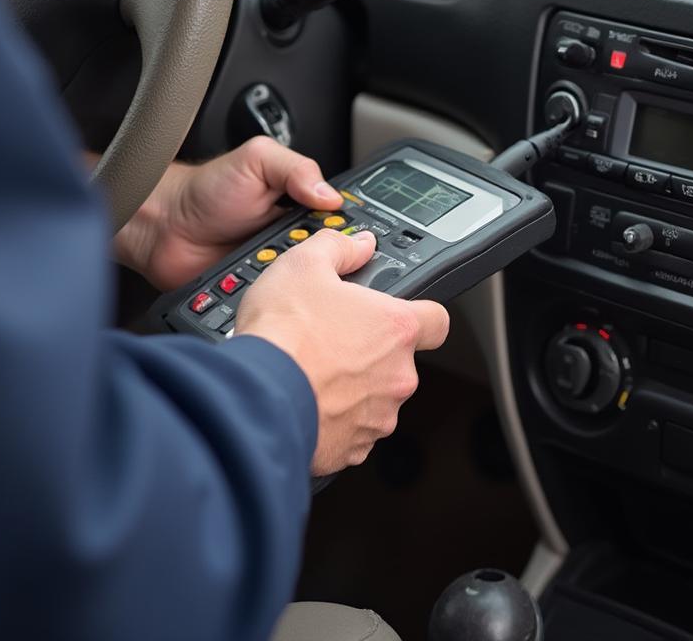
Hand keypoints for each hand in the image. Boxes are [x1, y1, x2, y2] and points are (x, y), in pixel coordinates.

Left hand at [113, 136, 342, 290]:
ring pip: (303, 282)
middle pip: (325, 256)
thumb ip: (297, 169)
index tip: (350, 237)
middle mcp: (292, 237)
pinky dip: (273, 298)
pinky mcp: (258, 292)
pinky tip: (268, 291)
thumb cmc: (205, 190)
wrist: (164, 228)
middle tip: (302, 249)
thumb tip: (332, 196)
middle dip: (319, 258)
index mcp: (301, 204)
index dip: (345, 230)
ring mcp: (275, 266)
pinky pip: (276, 301)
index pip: (339, 221)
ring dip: (294, 279)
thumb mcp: (257, 160)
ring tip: (278, 266)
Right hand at [235, 229, 450, 473]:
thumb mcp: (304, 264)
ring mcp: (378, 416)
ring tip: (313, 371)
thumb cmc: (284, 333)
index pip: (437, 320)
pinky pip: (351, 431)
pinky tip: (306, 399)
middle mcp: (398, 375)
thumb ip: (338, 248)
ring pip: (375, 398)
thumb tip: (358, 244)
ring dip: (352, 387)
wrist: (255, 395)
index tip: (398, 314)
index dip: (420, 314)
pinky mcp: (353, 449)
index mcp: (396, 329)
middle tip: (333, 340)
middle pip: (399, 360)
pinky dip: (333, 419)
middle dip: (371, 352)